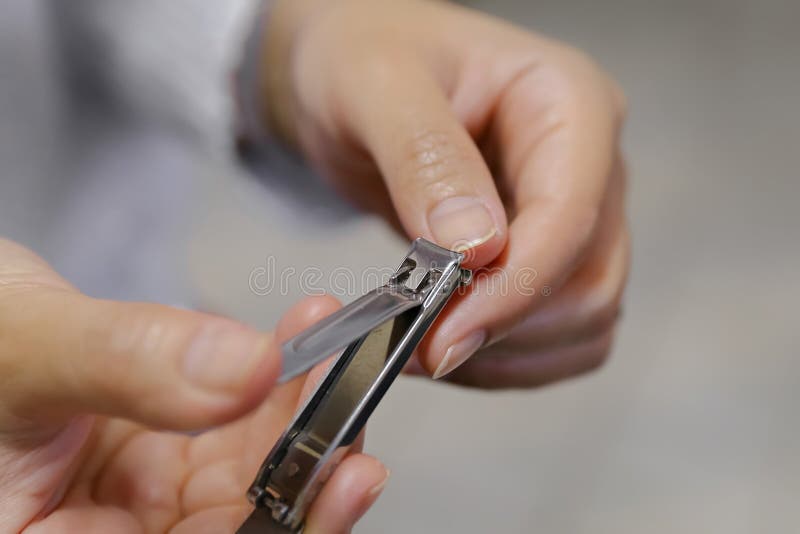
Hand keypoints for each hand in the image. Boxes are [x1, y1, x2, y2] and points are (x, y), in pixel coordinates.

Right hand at [0, 239, 386, 532]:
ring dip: (304, 421)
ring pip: (252, 486)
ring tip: (331, 356)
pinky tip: (300, 341)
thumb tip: (248, 372)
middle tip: (350, 405)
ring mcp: (140, 504)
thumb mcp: (25, 349)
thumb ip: (126, 364)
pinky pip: (241, 437)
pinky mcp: (166, 457)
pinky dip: (277, 391)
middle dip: (308, 473)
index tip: (341, 481)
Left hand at [260, 0, 628, 386]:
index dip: (516, 287)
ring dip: (508, 353)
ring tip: (424, 343)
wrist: (354, 81)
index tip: (447, 334)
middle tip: (420, 345)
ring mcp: (575, 215)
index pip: (571, 215)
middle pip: (591, 281)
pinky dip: (509, 359)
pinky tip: (449, 341)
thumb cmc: (366, 57)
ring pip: (584, 320)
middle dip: (508, 326)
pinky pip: (558, 335)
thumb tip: (477, 247)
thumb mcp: (377, 85)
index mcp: (567, 102)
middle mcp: (587, 164)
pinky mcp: (548, 255)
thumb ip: (426, 157)